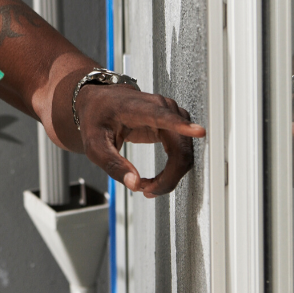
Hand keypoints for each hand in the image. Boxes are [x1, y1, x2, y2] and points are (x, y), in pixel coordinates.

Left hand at [73, 85, 204, 196]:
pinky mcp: (176, 126)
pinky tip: (155, 179)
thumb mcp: (94, 144)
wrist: (99, 102)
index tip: (198, 131)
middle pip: (179, 149)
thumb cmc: (96, 118)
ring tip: (144, 184)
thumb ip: (112, 164)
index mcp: (138, 108)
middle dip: (167, 177)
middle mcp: (161, 108)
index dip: (182, 127)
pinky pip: (182, 154)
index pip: (163, 117)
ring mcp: (172, 115)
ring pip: (184, 155)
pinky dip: (171, 171)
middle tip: (144, 190)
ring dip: (169, 176)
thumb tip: (133, 183)